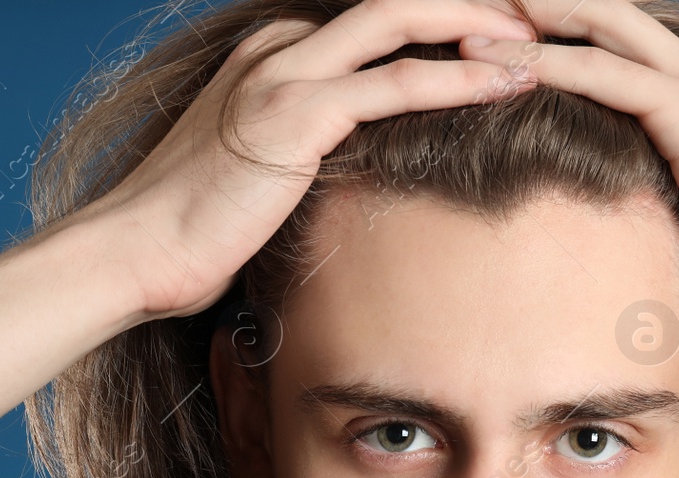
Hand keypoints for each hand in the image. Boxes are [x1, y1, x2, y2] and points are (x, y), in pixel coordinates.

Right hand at [63, 0, 541, 321]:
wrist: (135, 252)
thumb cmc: (193, 230)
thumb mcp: (258, 175)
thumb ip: (307, 152)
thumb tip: (353, 177)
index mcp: (274, 56)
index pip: (377, 21)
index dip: (444, 20)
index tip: (503, 36)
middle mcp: (281, 48)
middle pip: (396, 1)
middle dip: (473, 3)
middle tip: (540, 18)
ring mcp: (286, 73)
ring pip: (402, 22)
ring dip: (479, 27)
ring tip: (542, 44)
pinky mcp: (296, 115)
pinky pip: (396, 83)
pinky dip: (459, 76)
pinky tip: (508, 82)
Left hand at [459, 0, 678, 340]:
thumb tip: (643, 238)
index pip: (626, 46)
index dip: (568, 32)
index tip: (510, 31)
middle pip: (605, 18)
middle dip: (542, 6)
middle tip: (476, 2)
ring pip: (594, 29)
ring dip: (525, 22)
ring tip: (463, 17)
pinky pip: (598, 73)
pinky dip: (540, 61)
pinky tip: (490, 61)